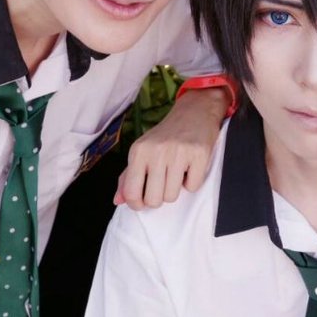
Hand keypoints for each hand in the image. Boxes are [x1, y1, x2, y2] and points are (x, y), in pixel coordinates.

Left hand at [114, 86, 228, 208]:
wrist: (194, 112)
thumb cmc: (166, 136)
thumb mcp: (142, 151)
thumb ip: (128, 176)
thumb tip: (118, 200)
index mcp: (138, 151)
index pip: (131, 192)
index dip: (137, 204)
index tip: (143, 202)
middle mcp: (156, 151)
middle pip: (153, 200)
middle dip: (159, 198)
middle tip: (162, 184)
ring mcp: (178, 152)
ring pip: (172, 196)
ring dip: (175, 189)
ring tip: (177, 172)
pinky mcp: (199, 154)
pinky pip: (193, 187)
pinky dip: (192, 182)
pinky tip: (189, 168)